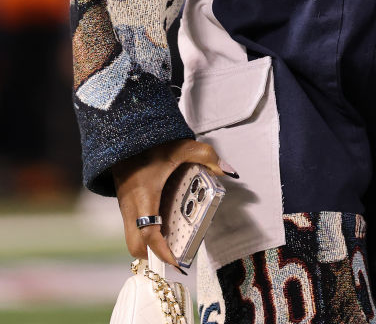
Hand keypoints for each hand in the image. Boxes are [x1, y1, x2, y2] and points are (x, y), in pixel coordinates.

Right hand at [112, 137, 230, 265]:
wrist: (124, 137)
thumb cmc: (152, 145)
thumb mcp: (182, 147)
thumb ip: (207, 156)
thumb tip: (228, 172)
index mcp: (144, 196)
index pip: (148, 233)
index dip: (162, 251)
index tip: (177, 262)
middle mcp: (131, 207)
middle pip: (136, 245)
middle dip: (154, 255)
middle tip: (177, 253)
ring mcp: (125, 208)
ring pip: (133, 239)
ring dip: (151, 245)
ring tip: (174, 241)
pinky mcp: (125, 206)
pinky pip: (134, 228)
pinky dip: (148, 233)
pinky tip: (166, 224)